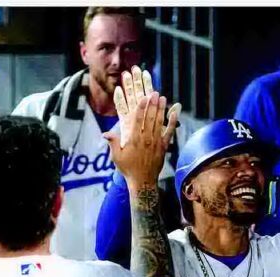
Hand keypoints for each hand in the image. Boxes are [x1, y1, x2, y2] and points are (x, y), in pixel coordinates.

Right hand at [104, 65, 180, 187]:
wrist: (143, 181)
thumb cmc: (128, 169)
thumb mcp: (116, 156)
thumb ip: (113, 143)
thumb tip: (105, 133)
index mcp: (134, 139)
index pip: (138, 120)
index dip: (141, 107)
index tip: (143, 97)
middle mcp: (146, 138)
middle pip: (150, 118)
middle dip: (152, 104)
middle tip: (154, 92)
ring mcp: (156, 142)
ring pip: (159, 122)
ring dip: (161, 109)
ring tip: (162, 97)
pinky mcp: (163, 146)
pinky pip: (169, 132)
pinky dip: (172, 122)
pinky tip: (174, 112)